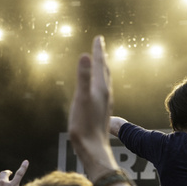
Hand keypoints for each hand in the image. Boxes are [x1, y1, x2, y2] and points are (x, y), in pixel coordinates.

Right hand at [69, 36, 116, 178]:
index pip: (100, 64)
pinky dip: (100, 83)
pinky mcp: (102, 111)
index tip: (98, 38)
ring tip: (100, 64)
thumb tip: (86, 55)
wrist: (93, 147)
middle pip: (105, 71)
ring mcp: (105, 103)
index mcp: (100, 88)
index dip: (98, 51)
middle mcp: (105, 94)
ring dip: (103, 70)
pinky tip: (98, 90)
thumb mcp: (81, 98)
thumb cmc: (84, 125)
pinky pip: (102, 91)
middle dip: (102, 57)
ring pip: (105, 81)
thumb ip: (83, 77)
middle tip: (100, 45)